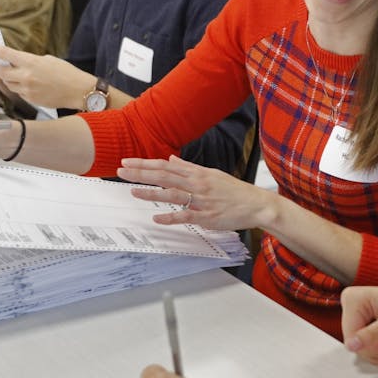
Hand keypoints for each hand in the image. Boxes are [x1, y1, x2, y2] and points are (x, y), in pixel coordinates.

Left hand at [0, 46, 89, 105]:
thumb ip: (30, 61)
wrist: (78, 90)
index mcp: (30, 62)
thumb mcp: (47, 60)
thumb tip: (18, 62)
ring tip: (15, 76)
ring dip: (8, 79)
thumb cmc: (67, 73)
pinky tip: (28, 85)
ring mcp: (27, 89)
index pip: (4, 54)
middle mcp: (26, 76)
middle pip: (0, 72)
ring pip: (8, 84)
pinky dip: (19, 88)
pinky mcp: (31, 99)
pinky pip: (18, 93)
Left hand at [117, 155, 274, 231]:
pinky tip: (157, 218)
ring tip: (133, 190)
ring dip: (151, 192)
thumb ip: (189, 167)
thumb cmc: (234, 190)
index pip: (165, 165)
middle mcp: (197, 183)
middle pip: (164, 176)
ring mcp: (201, 200)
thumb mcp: (211, 173)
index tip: (127, 162)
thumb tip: (171, 159)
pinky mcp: (206, 216)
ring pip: (172, 194)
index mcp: (197, 172)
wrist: (256, 204)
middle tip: (121, 170)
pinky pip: (186, 216)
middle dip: (141, 173)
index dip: (144, 164)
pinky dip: (171, 217)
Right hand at [341, 285, 377, 370]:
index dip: (369, 345)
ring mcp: (358, 313)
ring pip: (360, 345)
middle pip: (354, 341)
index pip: (350, 334)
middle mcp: (353, 303)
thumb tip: (351, 345)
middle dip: (376, 350)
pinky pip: (365, 343)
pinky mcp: (364, 322)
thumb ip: (371, 335)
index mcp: (355, 298)